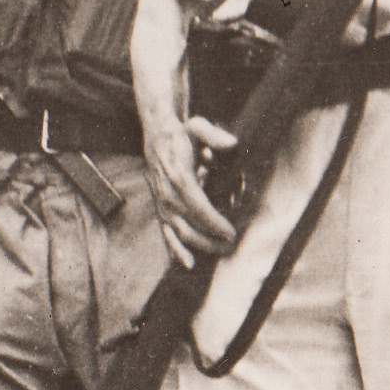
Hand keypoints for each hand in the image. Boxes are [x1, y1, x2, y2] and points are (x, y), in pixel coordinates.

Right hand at [143, 112, 238, 264]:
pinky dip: (176, 251)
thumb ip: (214, 135)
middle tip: (232, 244)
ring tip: (220, 253)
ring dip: (200, 247)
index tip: (231, 232)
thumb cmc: (182, 134)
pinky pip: (167, 234)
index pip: (197, 205)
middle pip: (189, 225)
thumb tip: (232, 144)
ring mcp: (162, 204)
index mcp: (178, 176)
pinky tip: (189, 264)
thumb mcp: (197, 126)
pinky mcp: (161, 210)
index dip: (214, 222)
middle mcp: (167, 194)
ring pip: (180, 233)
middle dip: (211, 239)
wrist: (157, 137)